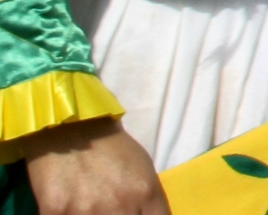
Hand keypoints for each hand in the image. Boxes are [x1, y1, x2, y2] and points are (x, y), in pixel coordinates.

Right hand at [23, 118, 167, 214]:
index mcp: (145, 193)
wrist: (70, 126)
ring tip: (91, 206)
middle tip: (112, 208)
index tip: (137, 214)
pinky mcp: (54, 212)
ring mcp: (86, 211)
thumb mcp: (143, 170)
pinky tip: (69, 210)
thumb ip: (148, 201)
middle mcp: (120, 205)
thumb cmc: (111, 148)